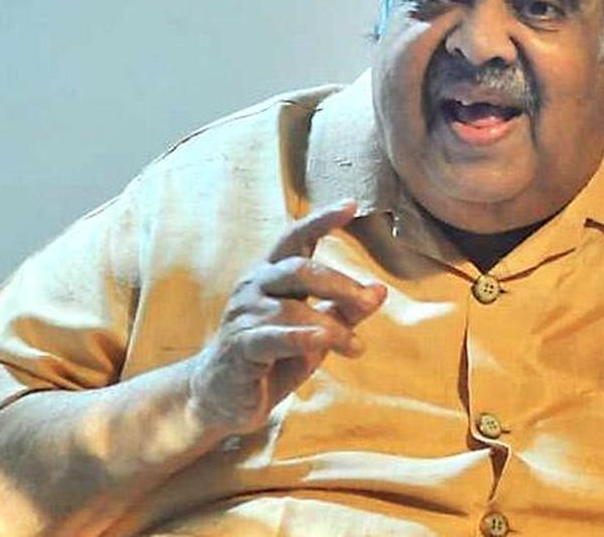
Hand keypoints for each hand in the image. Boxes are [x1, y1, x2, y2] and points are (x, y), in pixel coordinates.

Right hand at [186, 199, 386, 435]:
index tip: (351, 204)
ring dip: (332, 328)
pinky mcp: (240, 347)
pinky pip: (273, 336)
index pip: (295, 239)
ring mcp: (244, 316)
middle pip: (300, 269)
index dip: (321, 220)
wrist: (223, 399)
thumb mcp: (315, 333)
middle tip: (368, 301)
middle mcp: (254, 287)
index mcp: (271, 275)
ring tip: (356, 348)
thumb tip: (380, 291)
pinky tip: (324, 342)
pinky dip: (300, 338)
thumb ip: (343, 312)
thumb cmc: (272, 359)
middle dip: (340, 283)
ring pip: (294, 309)